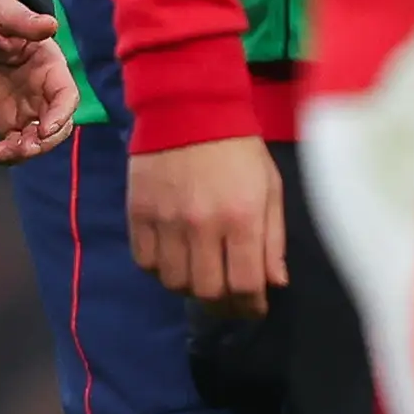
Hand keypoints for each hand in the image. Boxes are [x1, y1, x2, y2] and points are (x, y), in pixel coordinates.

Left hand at [0, 0, 77, 164]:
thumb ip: (23, 22)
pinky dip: (9, 154)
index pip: (66, 95)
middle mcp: (42, 90)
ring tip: (3, 152)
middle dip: (46, 141)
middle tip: (24, 147)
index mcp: (49, 65)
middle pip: (58, 125)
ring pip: (38, 139)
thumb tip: (50, 25)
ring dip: (27, 151)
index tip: (45, 128)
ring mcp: (25, 107)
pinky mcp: (5, 118)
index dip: (62, 113)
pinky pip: (14, 143)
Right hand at [128, 135, 288, 315]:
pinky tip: (174, 260)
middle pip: (208, 291)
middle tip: (229, 301)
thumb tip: (275, 283)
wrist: (188, 106)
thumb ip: (274, 238)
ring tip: (201, 278)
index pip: (245, 285)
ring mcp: (166, 220)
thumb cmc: (238, 148)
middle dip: (223, 305)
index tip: (254, 307)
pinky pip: (145, 262)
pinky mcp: (138, 213)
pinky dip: (160, 270)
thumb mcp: (270, 187)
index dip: (251, 306)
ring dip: (191, 289)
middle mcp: (202, 225)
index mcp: (241, 217)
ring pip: (175, 282)